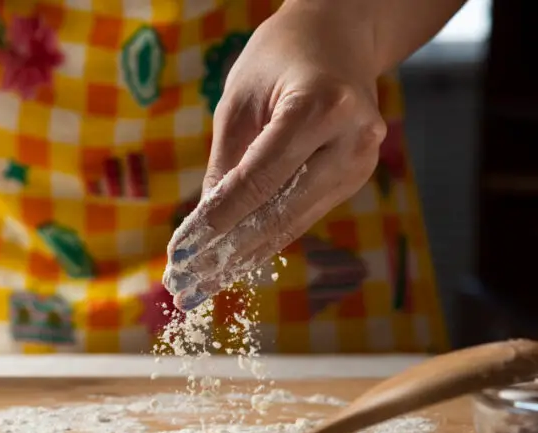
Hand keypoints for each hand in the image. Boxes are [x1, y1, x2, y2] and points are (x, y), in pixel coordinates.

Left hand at [164, 2, 386, 310]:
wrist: (339, 39)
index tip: (181, 253)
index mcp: (322, 108)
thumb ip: (225, 163)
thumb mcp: (238, 101)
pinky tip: (233, 263)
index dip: (218, 221)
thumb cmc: (280, 57)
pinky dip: (265, 240)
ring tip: (200, 285)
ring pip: (292, 223)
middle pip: (280, 212)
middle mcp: (352, 141)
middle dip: (227, 252)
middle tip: (185, 285)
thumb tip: (205, 224)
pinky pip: (301, 215)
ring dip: (243, 256)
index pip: (260, 180)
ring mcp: (360, 163)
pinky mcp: (354, 178)